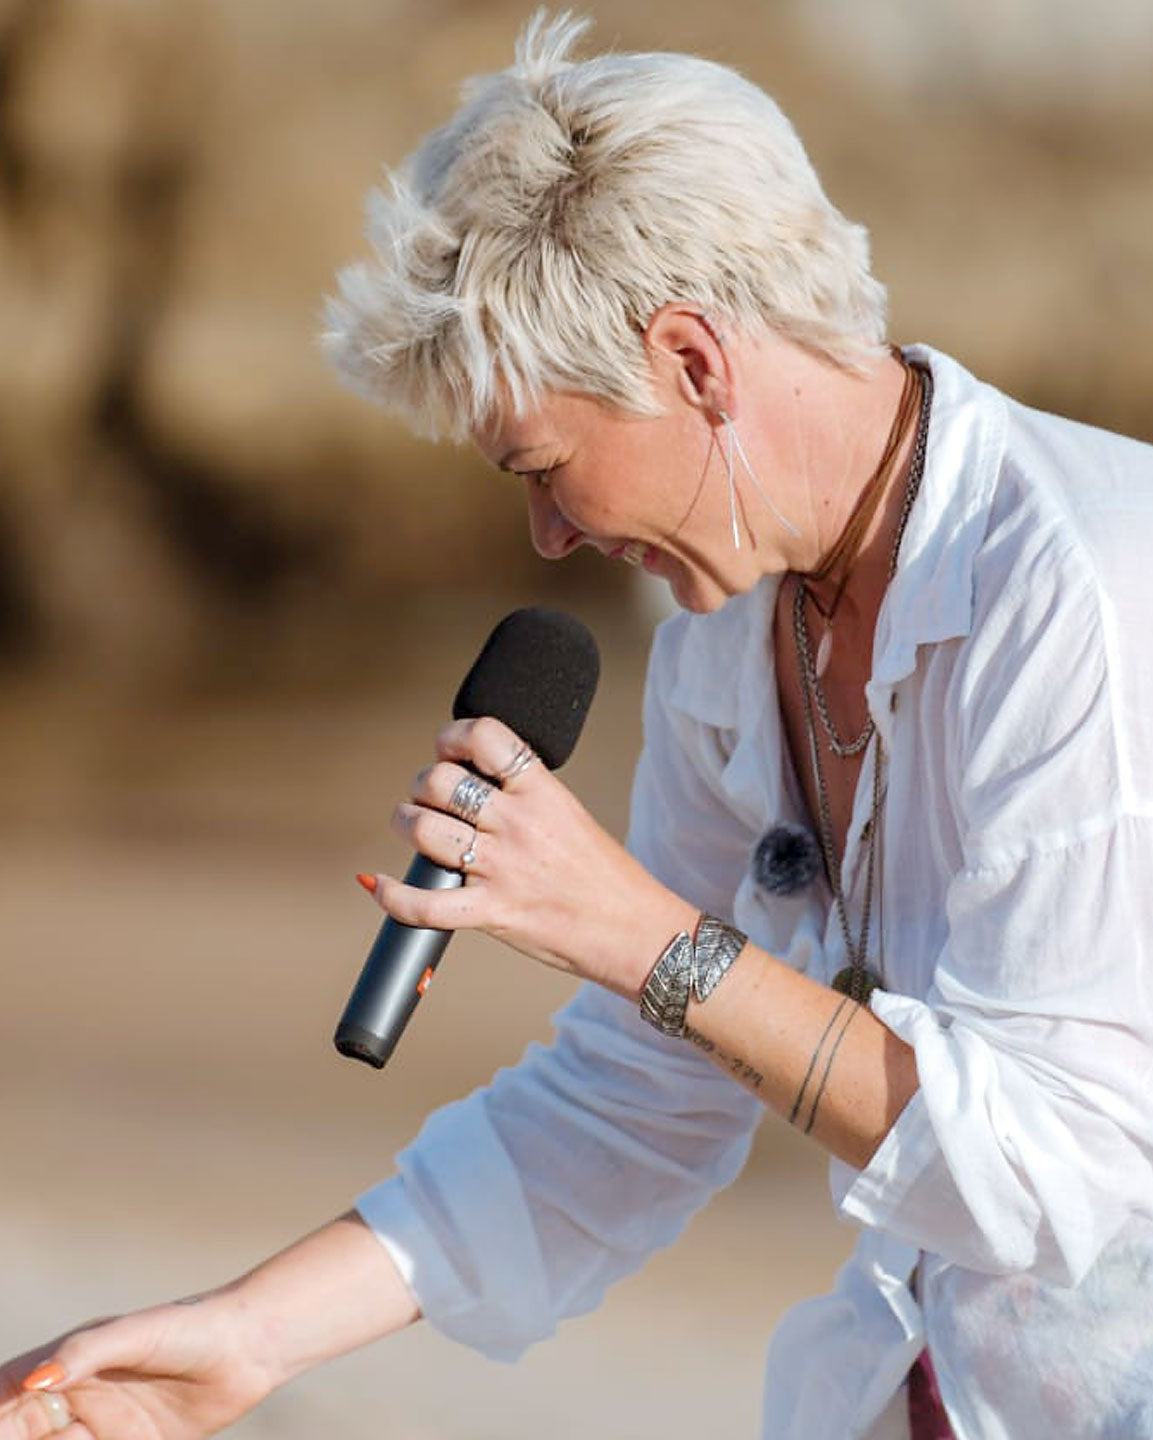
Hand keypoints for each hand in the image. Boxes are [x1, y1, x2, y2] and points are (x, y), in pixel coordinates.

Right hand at [0, 1295, 269, 1439]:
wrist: (251, 1348)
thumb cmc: (190, 1327)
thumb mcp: (136, 1333)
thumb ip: (85, 1352)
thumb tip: (34, 1381)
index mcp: (68, 1363)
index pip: (9, 1396)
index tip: (1, 1425)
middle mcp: (77, 1398)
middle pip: (22, 1431)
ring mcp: (101, 1428)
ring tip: (81, 1439)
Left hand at [366, 716, 696, 997]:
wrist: (636, 931)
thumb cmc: (605, 878)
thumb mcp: (569, 816)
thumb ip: (523, 799)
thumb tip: (470, 784)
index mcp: (542, 792)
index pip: (485, 736)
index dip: (452, 736)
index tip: (448, 749)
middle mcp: (519, 823)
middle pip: (440, 782)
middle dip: (422, 786)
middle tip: (429, 799)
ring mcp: (502, 868)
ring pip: (424, 828)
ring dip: (407, 824)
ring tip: (414, 829)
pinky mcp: (492, 912)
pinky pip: (423, 903)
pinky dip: (392, 894)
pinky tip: (378, 884)